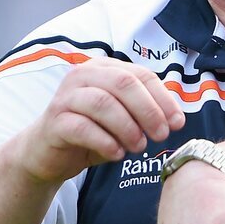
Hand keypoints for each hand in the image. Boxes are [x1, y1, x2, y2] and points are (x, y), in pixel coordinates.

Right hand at [15, 59, 185, 184]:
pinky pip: (83, 128)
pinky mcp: (54, 122)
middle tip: (161, 135)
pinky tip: (117, 154)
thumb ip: (145, 112)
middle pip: (123, 84)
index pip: (140, 75)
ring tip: (139, 147)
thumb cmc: (91, 132)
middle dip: (148, 110)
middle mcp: (82, 76)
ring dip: (127, 127)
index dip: (163, 98)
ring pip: (103, 103)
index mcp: (103, 69)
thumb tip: (176, 119)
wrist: (47, 153)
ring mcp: (65, 97)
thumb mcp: (122, 118)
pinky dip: (105, 142)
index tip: (177, 123)